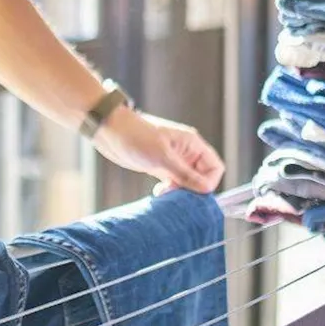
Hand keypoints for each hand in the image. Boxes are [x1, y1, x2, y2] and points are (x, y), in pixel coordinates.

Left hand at [92, 107, 225, 194]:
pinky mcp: (160, 168)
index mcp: (192, 144)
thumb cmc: (135, 135)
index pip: (215, 167)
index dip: (208, 183)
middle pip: (202, 177)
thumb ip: (185, 174)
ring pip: (187, 183)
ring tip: (164, 194)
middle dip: (192, 190)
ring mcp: (173, 161)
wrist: (109, 130)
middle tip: (175, 195)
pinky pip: (173, 184)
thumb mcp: (162, 157)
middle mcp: (186, 153)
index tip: (193, 192)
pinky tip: (158, 193)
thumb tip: (206, 189)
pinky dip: (169, 191)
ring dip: (179, 192)